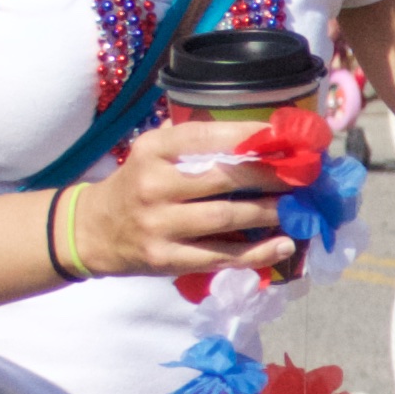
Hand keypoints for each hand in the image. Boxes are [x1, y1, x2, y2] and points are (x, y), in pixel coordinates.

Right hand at [67, 130, 299, 291]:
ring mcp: (159, 225)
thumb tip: (258, 135)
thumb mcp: (153, 153)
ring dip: (268, 213)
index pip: (205, 136)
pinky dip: (256, 253)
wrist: (94, 230)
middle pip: (223, 178)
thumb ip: (193, 143)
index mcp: (152, 150)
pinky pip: (220, 256)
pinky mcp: (166, 258)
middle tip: (301, 176)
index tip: (284, 136)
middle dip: (269, 176)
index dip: (248, 135)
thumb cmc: (137, 184)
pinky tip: (283, 245)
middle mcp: (153, 185)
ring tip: (297, 208)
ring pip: (226, 219)